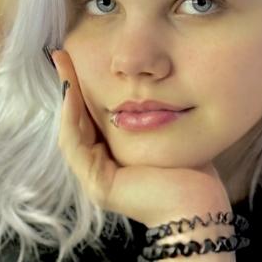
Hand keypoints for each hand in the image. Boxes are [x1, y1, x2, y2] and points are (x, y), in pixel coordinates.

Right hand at [51, 50, 231, 226]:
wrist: (200, 206)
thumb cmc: (192, 171)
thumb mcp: (165, 133)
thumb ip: (149, 114)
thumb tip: (147, 83)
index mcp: (113, 157)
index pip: (90, 116)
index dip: (80, 86)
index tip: (74, 56)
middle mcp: (99, 168)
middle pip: (76, 120)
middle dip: (68, 85)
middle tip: (60, 54)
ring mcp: (94, 179)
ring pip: (71, 130)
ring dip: (65, 96)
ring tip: (63, 66)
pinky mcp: (98, 185)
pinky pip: (77, 146)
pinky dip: (72, 118)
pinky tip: (72, 94)